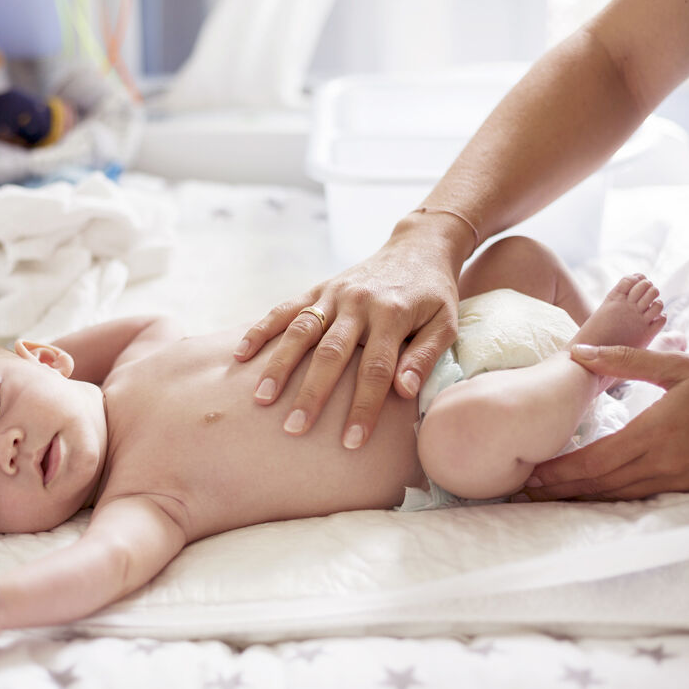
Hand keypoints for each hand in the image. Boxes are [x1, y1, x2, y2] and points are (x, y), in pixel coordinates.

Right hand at [234, 217, 462, 447]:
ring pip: (301, 331)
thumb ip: (425, 356)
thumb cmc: (434, 295)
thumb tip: (403, 391)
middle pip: (331, 354)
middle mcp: (358, 303)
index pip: (376, 369)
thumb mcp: (446, 323)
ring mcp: (335, 294)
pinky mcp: (319, 288)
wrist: (417, 247)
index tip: (351, 441)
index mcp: (393, 314)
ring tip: (262, 398)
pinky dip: (262, 329)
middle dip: (312, 393)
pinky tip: (241, 354)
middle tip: (294, 428)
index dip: (363, 407)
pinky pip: (285, 309)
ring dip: (280, 365)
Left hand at [524, 344, 688, 500]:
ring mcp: (677, 480)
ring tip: (548, 499)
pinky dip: (610, 499)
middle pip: (600, 485)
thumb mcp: (678, 365)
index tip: (530, 472)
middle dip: (560, 491)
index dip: (559, 470)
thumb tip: (578, 352)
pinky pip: (640, 497)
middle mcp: (663, 464)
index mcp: (656, 433)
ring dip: (581, 499)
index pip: (595, 460)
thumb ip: (624, 361)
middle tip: (523, 493)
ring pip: (618, 496)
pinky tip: (592, 497)